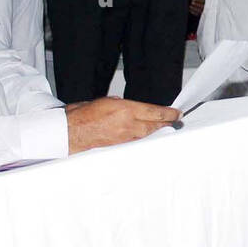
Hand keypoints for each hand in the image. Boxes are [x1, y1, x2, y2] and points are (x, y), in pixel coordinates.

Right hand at [65, 97, 179, 152]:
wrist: (71, 131)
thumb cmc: (83, 115)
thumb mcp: (107, 101)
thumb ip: (123, 105)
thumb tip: (133, 108)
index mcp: (126, 110)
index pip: (155, 112)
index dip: (169, 113)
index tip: (177, 113)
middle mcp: (128, 125)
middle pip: (155, 125)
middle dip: (167, 122)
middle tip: (176, 119)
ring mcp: (125, 137)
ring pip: (148, 133)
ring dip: (157, 129)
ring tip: (164, 126)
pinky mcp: (120, 145)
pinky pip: (138, 139)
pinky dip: (145, 136)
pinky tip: (147, 133)